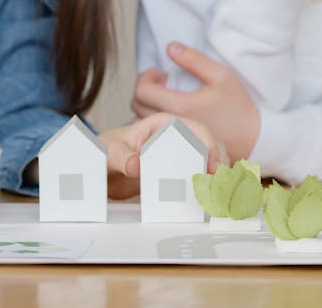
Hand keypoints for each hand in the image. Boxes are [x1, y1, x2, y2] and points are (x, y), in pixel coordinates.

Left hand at [98, 112, 227, 199]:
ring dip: (218, 174)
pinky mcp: (181, 170)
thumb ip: (121, 157)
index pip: (194, 128)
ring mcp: (182, 153)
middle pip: (209, 143)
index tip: (212, 165)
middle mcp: (177, 136)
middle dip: (219, 161)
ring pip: (210, 158)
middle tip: (219, 183)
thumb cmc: (107, 151)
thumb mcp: (110, 152)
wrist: (102, 167)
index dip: (208, 144)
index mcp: (163, 124)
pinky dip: (210, 184)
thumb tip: (135, 165)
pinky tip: (213, 197)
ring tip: (219, 192)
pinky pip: (201, 173)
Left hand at [132, 43, 260, 160]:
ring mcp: (172, 140)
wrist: (252, 140)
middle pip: (136, 105)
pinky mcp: (175, 148)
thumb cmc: (237, 108)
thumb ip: (194, 59)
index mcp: (180, 107)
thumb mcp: (221, 76)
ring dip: (147, 104)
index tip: (158, 72)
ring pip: (141, 120)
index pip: (142, 91)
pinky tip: (170, 112)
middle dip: (145, 88)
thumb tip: (170, 47)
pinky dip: (153, 119)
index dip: (144, 77)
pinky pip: (152, 133)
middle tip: (163, 82)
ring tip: (167, 95)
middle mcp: (171, 126)